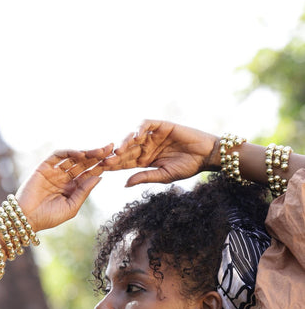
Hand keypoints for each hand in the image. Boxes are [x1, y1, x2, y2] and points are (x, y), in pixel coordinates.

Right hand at [14, 144, 113, 230]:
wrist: (27, 220)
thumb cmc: (48, 218)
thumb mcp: (71, 206)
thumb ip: (84, 191)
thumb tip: (99, 177)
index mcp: (73, 188)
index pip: (89, 174)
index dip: (102, 167)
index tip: (116, 161)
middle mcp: (64, 177)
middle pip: (84, 163)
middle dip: (98, 156)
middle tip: (112, 149)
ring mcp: (55, 171)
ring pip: (73, 158)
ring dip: (87, 153)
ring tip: (100, 151)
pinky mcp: (44, 167)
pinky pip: (58, 155)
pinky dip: (69, 152)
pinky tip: (81, 154)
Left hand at [101, 120, 218, 185]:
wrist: (206, 156)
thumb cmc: (187, 167)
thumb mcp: (164, 175)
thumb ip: (145, 177)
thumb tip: (125, 184)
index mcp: (144, 161)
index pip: (124, 162)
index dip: (113, 165)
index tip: (101, 171)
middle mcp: (145, 147)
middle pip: (125, 149)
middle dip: (114, 155)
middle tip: (104, 161)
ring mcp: (152, 135)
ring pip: (133, 137)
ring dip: (125, 142)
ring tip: (119, 151)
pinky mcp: (161, 125)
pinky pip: (147, 124)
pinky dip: (140, 128)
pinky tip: (137, 136)